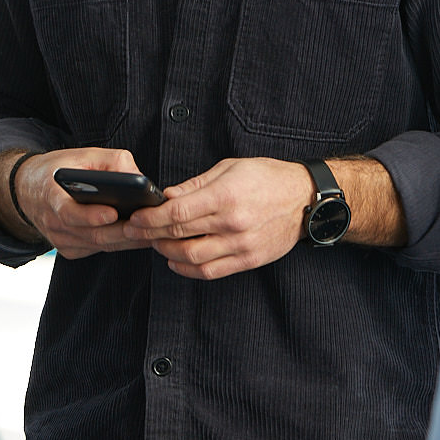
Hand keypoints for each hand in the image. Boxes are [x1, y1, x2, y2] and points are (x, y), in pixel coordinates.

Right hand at [13, 148, 150, 259]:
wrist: (28, 190)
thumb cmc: (58, 170)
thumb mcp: (80, 155)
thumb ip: (109, 161)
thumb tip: (137, 176)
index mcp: (50, 196)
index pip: (68, 213)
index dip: (90, 216)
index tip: (113, 212)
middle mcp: (53, 223)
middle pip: (91, 233)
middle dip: (121, 231)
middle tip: (146, 226)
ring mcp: (61, 240)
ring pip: (98, 244)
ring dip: (125, 241)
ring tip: (150, 232)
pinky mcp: (69, 249)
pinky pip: (97, 249)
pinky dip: (118, 244)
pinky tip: (137, 237)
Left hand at [126, 157, 309, 280]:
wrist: (303, 198)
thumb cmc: (267, 177)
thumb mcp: (229, 168)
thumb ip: (195, 185)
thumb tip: (166, 196)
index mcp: (225, 196)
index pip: (178, 213)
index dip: (151, 218)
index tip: (136, 217)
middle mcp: (233, 224)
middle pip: (181, 236)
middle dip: (152, 235)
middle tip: (137, 230)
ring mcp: (241, 245)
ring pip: (192, 258)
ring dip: (168, 253)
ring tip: (157, 243)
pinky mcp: (248, 260)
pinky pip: (211, 271)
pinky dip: (188, 269)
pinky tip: (177, 260)